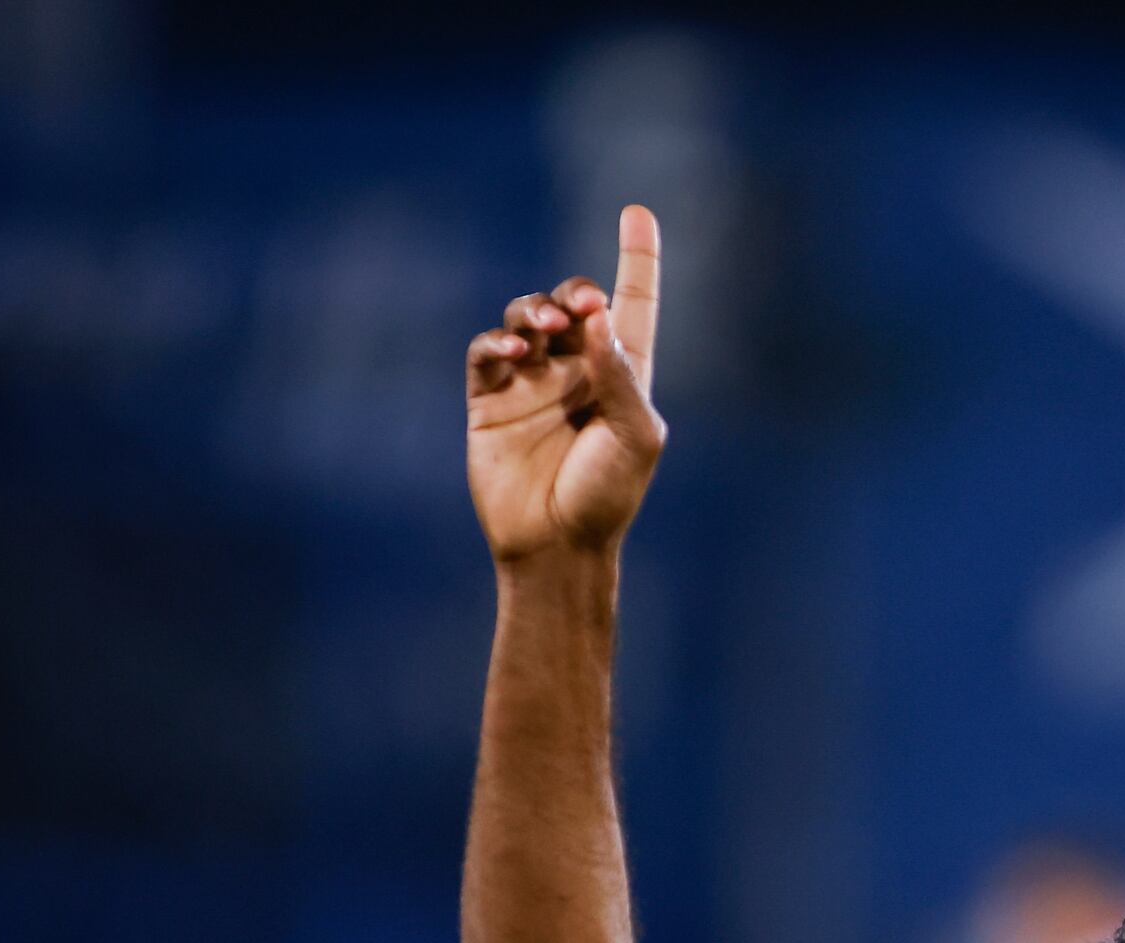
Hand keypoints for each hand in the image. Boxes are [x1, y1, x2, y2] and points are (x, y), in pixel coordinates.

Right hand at [467, 204, 669, 565]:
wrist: (556, 547)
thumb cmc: (607, 497)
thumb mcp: (635, 438)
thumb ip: (620, 377)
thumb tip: (597, 318)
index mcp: (623, 374)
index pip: (632, 303)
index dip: (637, 259)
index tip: (636, 212)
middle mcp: (576, 370)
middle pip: (570, 302)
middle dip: (572, 293)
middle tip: (578, 308)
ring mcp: (530, 381)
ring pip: (526, 316)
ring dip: (533, 310)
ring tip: (542, 328)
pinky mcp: (490, 399)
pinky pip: (487, 350)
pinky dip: (496, 339)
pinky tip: (512, 347)